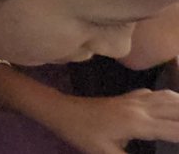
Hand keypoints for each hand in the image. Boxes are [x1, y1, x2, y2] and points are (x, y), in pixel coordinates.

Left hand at [49, 89, 178, 153]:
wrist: (61, 110)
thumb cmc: (82, 134)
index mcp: (139, 123)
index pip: (175, 130)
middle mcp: (142, 107)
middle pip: (177, 110)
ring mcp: (135, 99)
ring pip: (170, 98)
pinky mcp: (129, 97)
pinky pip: (157, 94)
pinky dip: (171, 98)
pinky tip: (173, 102)